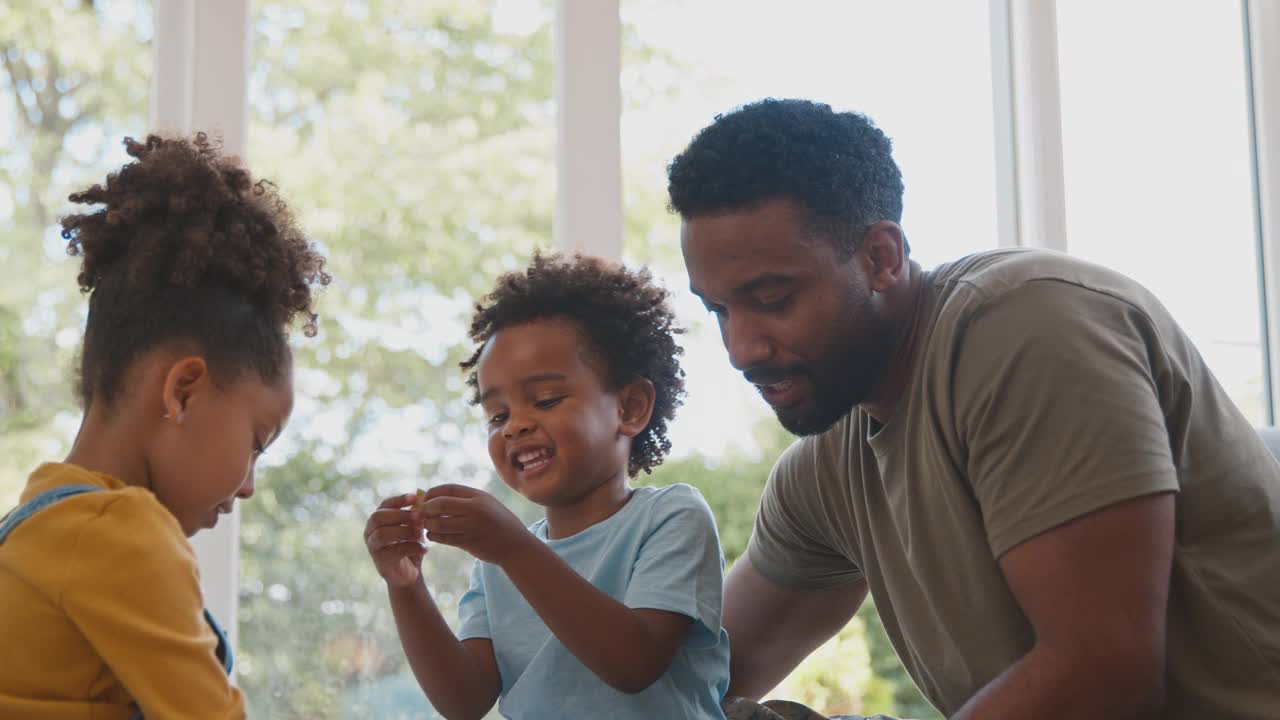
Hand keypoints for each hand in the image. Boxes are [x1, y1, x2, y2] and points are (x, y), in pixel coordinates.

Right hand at [365, 493, 427, 587]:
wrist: (409, 574)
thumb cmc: (410, 546)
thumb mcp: (413, 528)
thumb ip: (415, 515)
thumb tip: (422, 498)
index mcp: (377, 521)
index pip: (384, 505)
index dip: (398, 500)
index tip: (415, 498)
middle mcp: (370, 532)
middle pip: (377, 517)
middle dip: (400, 515)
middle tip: (419, 517)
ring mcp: (373, 548)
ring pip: (383, 534)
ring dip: (405, 531)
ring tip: (420, 535)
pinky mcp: (381, 562)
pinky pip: (394, 551)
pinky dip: (413, 547)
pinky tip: (425, 549)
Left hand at [414, 484, 534, 565]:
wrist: (516, 545)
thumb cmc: (499, 522)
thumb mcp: (487, 504)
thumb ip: (465, 500)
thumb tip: (434, 497)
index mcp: (479, 496)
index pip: (448, 489)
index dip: (432, 492)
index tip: (425, 498)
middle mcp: (475, 509)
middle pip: (440, 504)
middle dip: (426, 509)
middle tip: (421, 513)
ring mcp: (472, 526)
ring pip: (439, 523)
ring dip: (428, 524)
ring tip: (427, 525)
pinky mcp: (469, 542)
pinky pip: (444, 538)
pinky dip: (434, 536)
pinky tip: (434, 535)